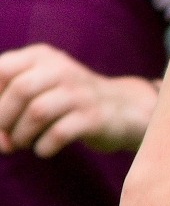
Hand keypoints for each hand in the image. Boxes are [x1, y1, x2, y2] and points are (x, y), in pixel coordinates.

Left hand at [0, 44, 157, 157]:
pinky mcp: (94, 117)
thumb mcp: (38, 88)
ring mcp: (80, 93)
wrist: (122, 108)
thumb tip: (0, 142)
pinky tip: (44, 149)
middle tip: (7, 139)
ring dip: (22, 135)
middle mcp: (61, 69)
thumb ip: (9, 105)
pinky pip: (59, 133)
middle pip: (19, 91)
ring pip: (37, 112)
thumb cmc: (66, 102)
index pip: (2, 70)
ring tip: (24, 143)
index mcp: (41, 56)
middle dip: (3, 121)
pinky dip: (43, 147)